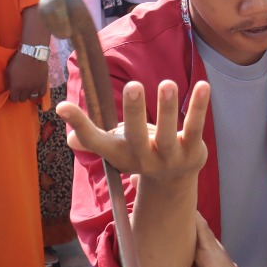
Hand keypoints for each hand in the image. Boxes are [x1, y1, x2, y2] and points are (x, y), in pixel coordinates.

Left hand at [6, 51, 48, 101]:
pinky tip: (37, 90)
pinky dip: (39, 93)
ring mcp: (35, 87)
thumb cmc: (18, 61)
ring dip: (29, 95)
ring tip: (29, 91)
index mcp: (16, 87)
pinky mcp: (43, 84)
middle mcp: (26, 89)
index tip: (13, 94)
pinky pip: (42, 94)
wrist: (32, 54)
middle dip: (21, 96)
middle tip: (21, 91)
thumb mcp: (9, 71)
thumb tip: (10, 88)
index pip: (14, 99)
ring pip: (32, 98)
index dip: (13, 97)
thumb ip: (9, 81)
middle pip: (23, 99)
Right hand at [58, 79, 210, 182]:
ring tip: (167, 83)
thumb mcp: (115, 148)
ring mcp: (169, 159)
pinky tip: (203, 86)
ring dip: (167, 109)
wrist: (173, 182)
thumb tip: (63, 119)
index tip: (62, 106)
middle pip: (135, 137)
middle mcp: (142, 159)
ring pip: (167, 134)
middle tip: (132, 85)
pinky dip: (199, 108)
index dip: (79, 124)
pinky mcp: (193, 153)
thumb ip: (92, 135)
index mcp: (119, 154)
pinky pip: (195, 129)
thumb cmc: (139, 153)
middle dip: (134, 112)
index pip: (95, 141)